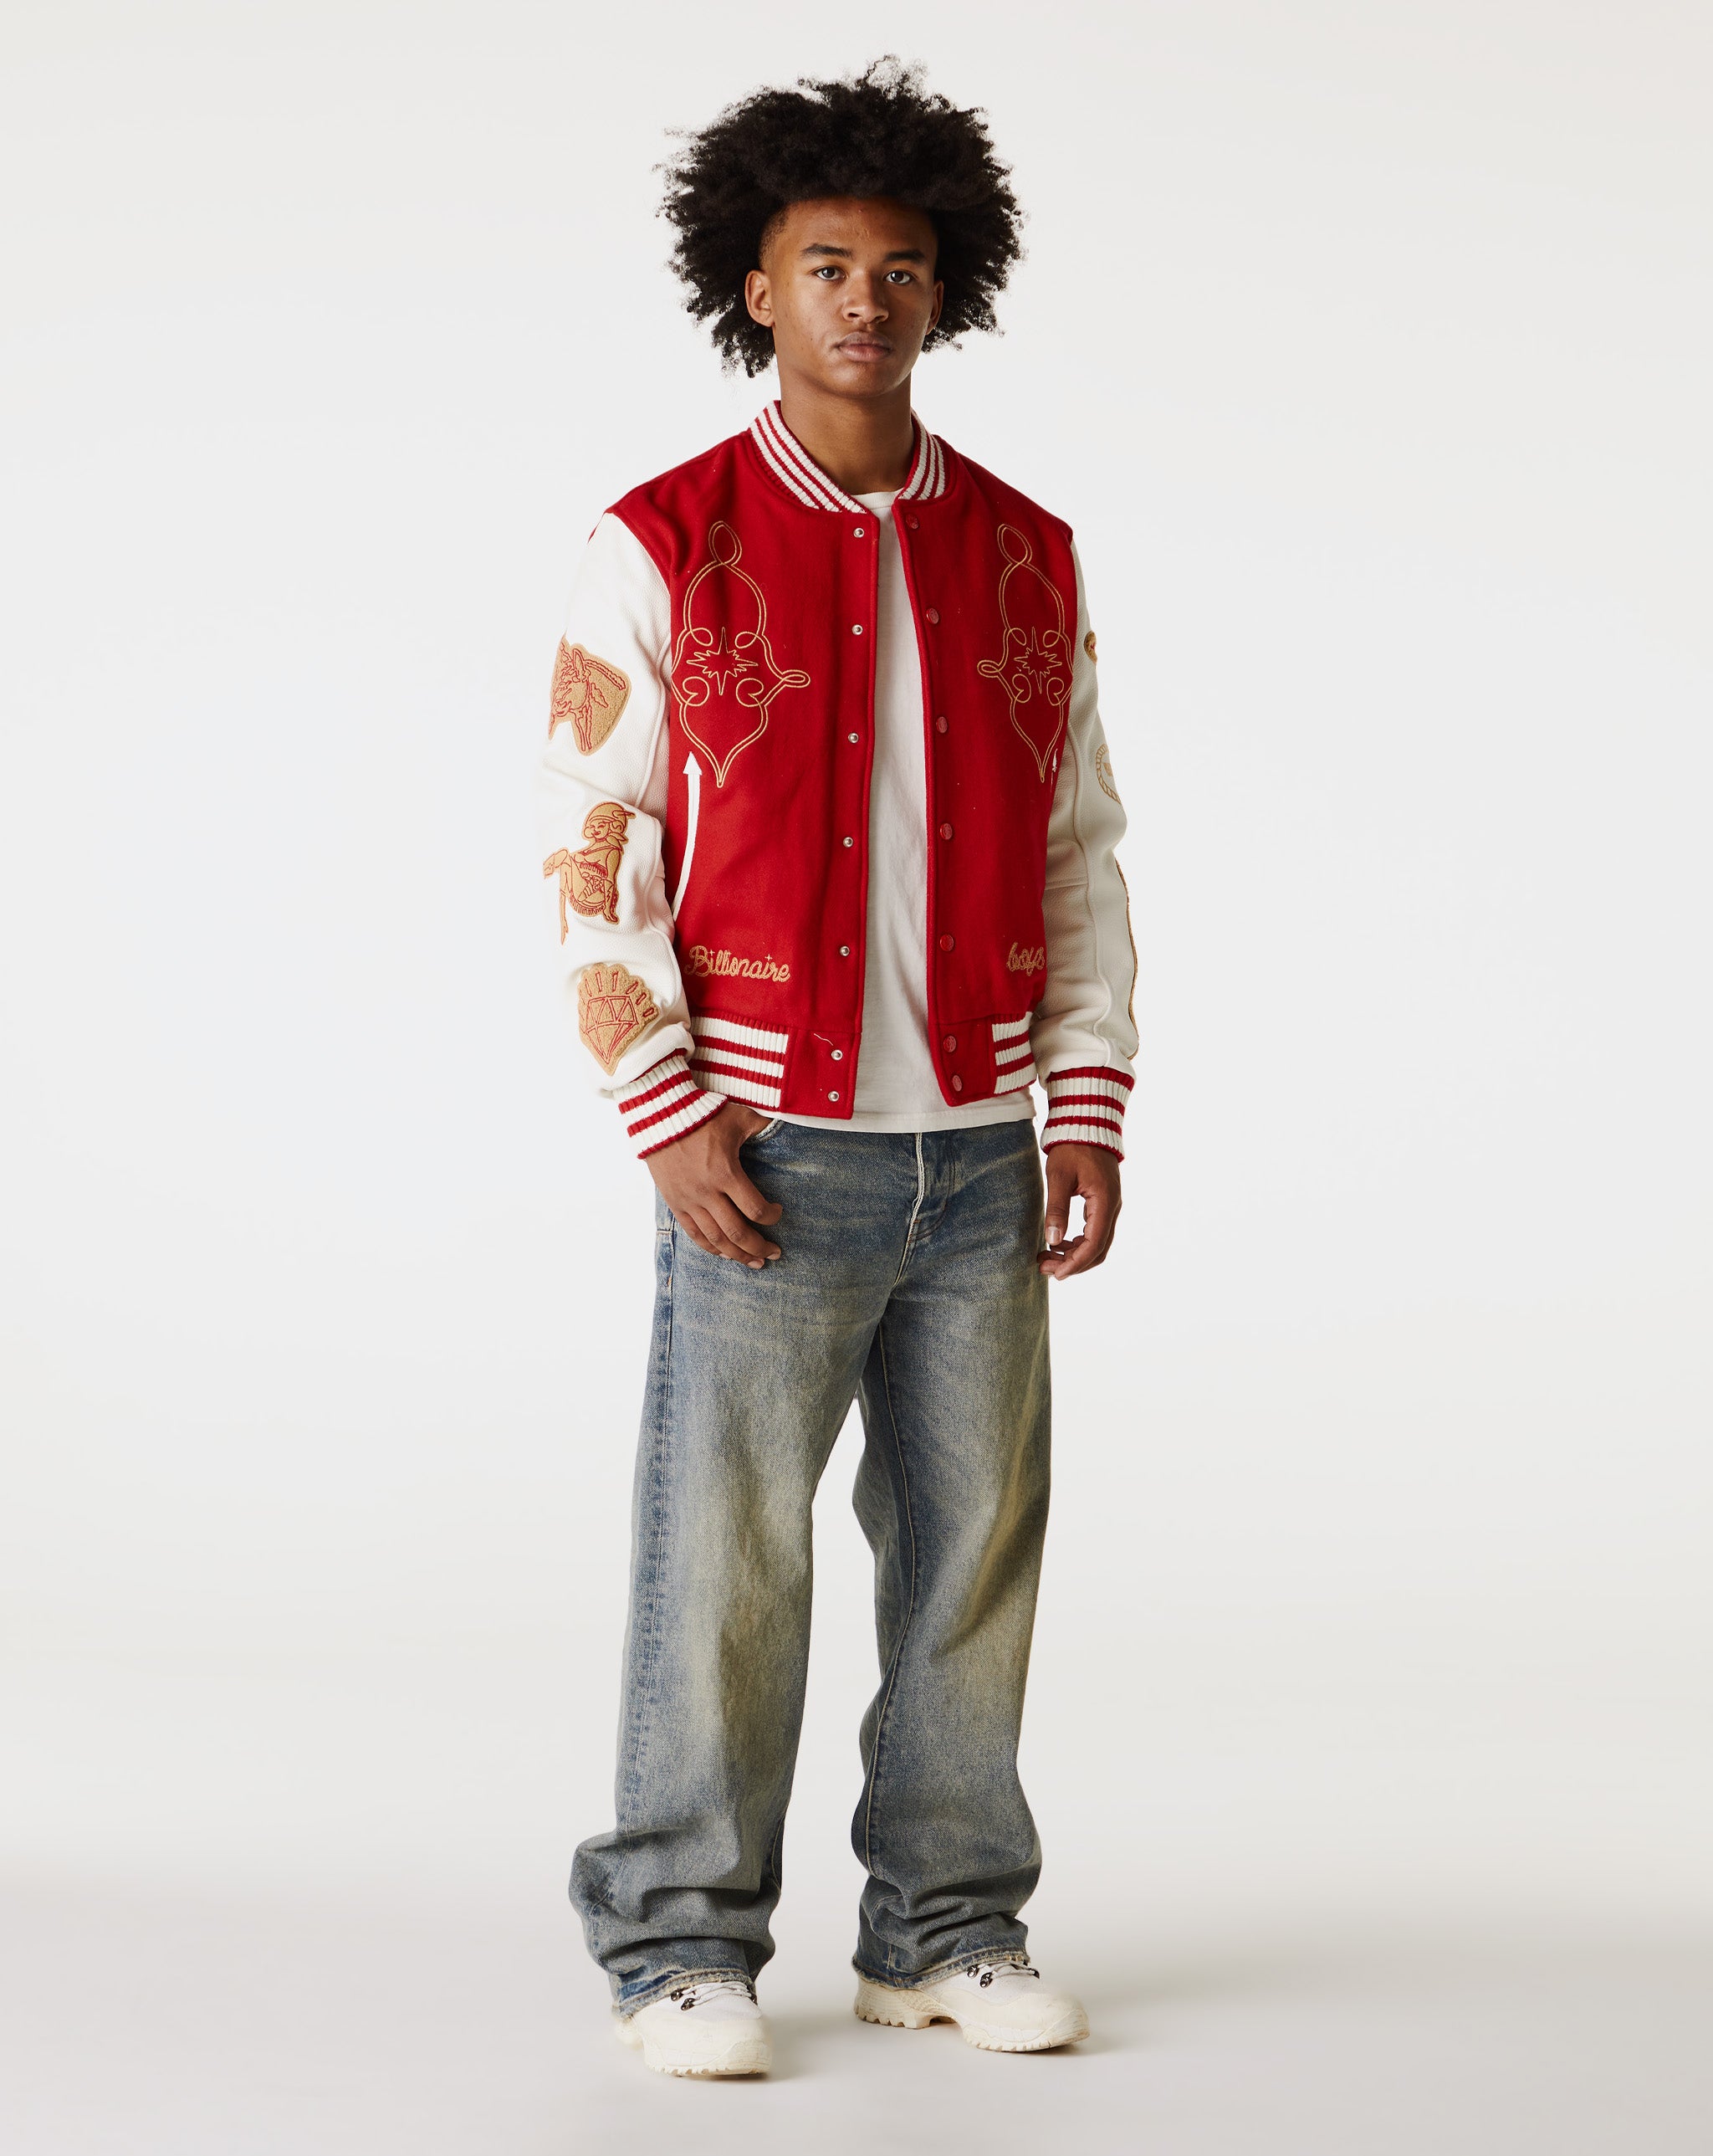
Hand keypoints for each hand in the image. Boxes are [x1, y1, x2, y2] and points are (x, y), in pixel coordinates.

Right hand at [646, 1102, 783, 1267]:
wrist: (660, 1115)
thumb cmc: (703, 1114)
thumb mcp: (739, 1116)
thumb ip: (764, 1126)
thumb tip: (789, 1124)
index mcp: (725, 1173)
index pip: (754, 1209)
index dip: (772, 1216)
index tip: (778, 1212)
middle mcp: (706, 1192)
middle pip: (736, 1232)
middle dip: (759, 1247)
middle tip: (774, 1254)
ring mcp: (689, 1200)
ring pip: (715, 1239)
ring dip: (737, 1255)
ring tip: (755, 1263)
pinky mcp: (675, 1203)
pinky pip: (694, 1234)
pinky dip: (711, 1248)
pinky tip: (725, 1254)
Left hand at [1038, 1144, 1121, 1278]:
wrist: (1086, 1123)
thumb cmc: (1072, 1147)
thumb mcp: (1059, 1177)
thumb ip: (1056, 1209)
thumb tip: (1052, 1240)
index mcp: (1104, 1202)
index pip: (1093, 1245)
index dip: (1075, 1264)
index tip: (1055, 1274)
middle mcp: (1112, 1207)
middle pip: (1098, 1249)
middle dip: (1073, 1263)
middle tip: (1045, 1268)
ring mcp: (1110, 1205)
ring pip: (1097, 1242)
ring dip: (1074, 1254)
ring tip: (1047, 1257)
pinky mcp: (1104, 1202)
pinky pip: (1095, 1231)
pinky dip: (1078, 1242)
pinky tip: (1058, 1242)